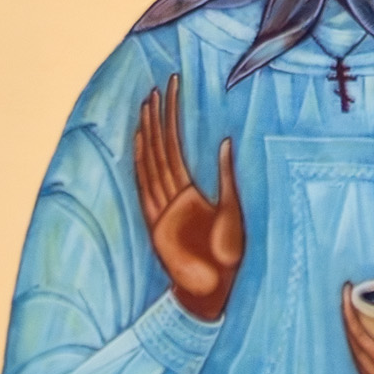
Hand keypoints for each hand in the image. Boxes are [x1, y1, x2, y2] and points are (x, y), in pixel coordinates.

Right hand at [132, 75, 245, 320]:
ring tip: (146, 105)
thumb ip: (226, 176)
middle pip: (162, 148)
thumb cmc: (227, 253)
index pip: (177, 148)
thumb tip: (224, 142)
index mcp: (189, 192)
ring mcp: (161, 207)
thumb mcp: (232, 208)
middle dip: (160, 118)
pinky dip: (143, 163)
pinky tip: (141, 141)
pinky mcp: (156, 222)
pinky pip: (147, 187)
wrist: (216, 286)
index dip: (173, 119)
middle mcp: (172, 195)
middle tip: (157, 87)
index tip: (172, 92)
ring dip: (149, 133)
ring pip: (152, 161)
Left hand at [342, 289, 373, 373]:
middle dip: (349, 327)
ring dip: (355, 346)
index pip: (361, 339)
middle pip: (356, 352)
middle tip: (348, 305)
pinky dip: (363, 364)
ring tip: (355, 325)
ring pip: (360, 369)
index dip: (349, 316)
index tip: (346, 294)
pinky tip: (366, 354)